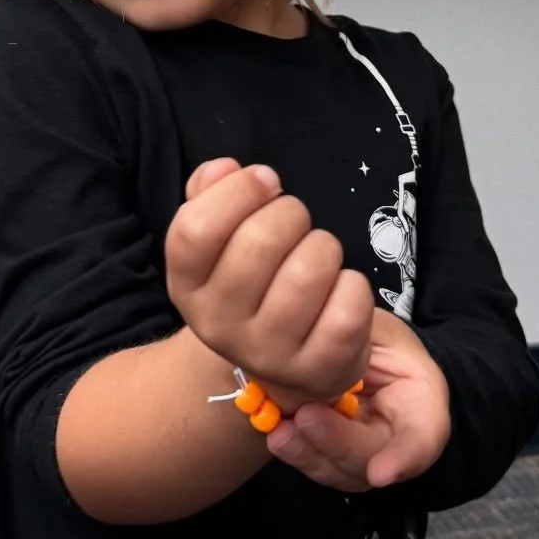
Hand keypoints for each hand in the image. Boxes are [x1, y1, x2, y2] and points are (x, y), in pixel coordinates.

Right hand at [165, 158, 373, 405]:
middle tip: (295, 224)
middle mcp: (218, 326)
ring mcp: (267, 353)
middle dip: (291, 214)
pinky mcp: (317, 369)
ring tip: (317, 257)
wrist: (281, 366)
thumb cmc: (254, 283)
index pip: (196, 229)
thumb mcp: (220, 240)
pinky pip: (348, 307)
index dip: (238, 191)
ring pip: (309, 271)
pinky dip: (353, 285)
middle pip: (259, 242)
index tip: (265, 182)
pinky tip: (339, 290)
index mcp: (186, 287)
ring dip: (324, 248)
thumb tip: (225, 169)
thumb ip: (210, 193)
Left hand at [263, 317, 450, 492]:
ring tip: (281, 433)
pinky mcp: (334, 458)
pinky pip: (317, 465)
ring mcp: (365, 455)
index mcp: (421, 401)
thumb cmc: (374, 337)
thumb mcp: (378, 328)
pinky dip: (296, 453)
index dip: (404, 458)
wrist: (359, 354)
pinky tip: (277, 435)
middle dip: (338, 444)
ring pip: (342, 470)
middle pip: (373, 457)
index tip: (380, 473)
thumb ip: (360, 341)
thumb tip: (331, 342)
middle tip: (306, 417)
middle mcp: (396, 439)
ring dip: (309, 454)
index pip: (423, 438)